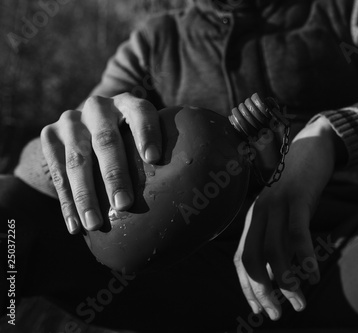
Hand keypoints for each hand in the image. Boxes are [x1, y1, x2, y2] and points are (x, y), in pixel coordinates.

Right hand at [40, 93, 161, 233]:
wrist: (83, 127)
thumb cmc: (129, 140)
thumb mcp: (142, 135)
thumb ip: (161, 153)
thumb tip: (198, 191)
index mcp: (128, 104)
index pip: (140, 112)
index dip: (147, 133)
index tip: (155, 159)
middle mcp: (98, 108)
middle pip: (106, 140)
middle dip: (114, 174)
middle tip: (124, 204)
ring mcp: (71, 121)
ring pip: (77, 160)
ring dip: (86, 196)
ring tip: (96, 224)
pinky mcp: (49, 137)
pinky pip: (57, 174)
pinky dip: (67, 203)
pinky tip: (75, 226)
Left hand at [233, 116, 338, 319]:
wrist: (312, 150)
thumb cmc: (300, 189)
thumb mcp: (286, 217)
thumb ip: (280, 241)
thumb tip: (280, 276)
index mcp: (254, 219)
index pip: (242, 259)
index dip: (247, 288)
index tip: (258, 311)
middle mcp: (259, 213)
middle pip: (252, 259)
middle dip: (261, 292)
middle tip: (276, 315)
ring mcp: (277, 204)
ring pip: (274, 250)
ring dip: (286, 282)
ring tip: (300, 304)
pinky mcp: (297, 197)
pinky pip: (298, 232)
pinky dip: (305, 257)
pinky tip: (314, 276)